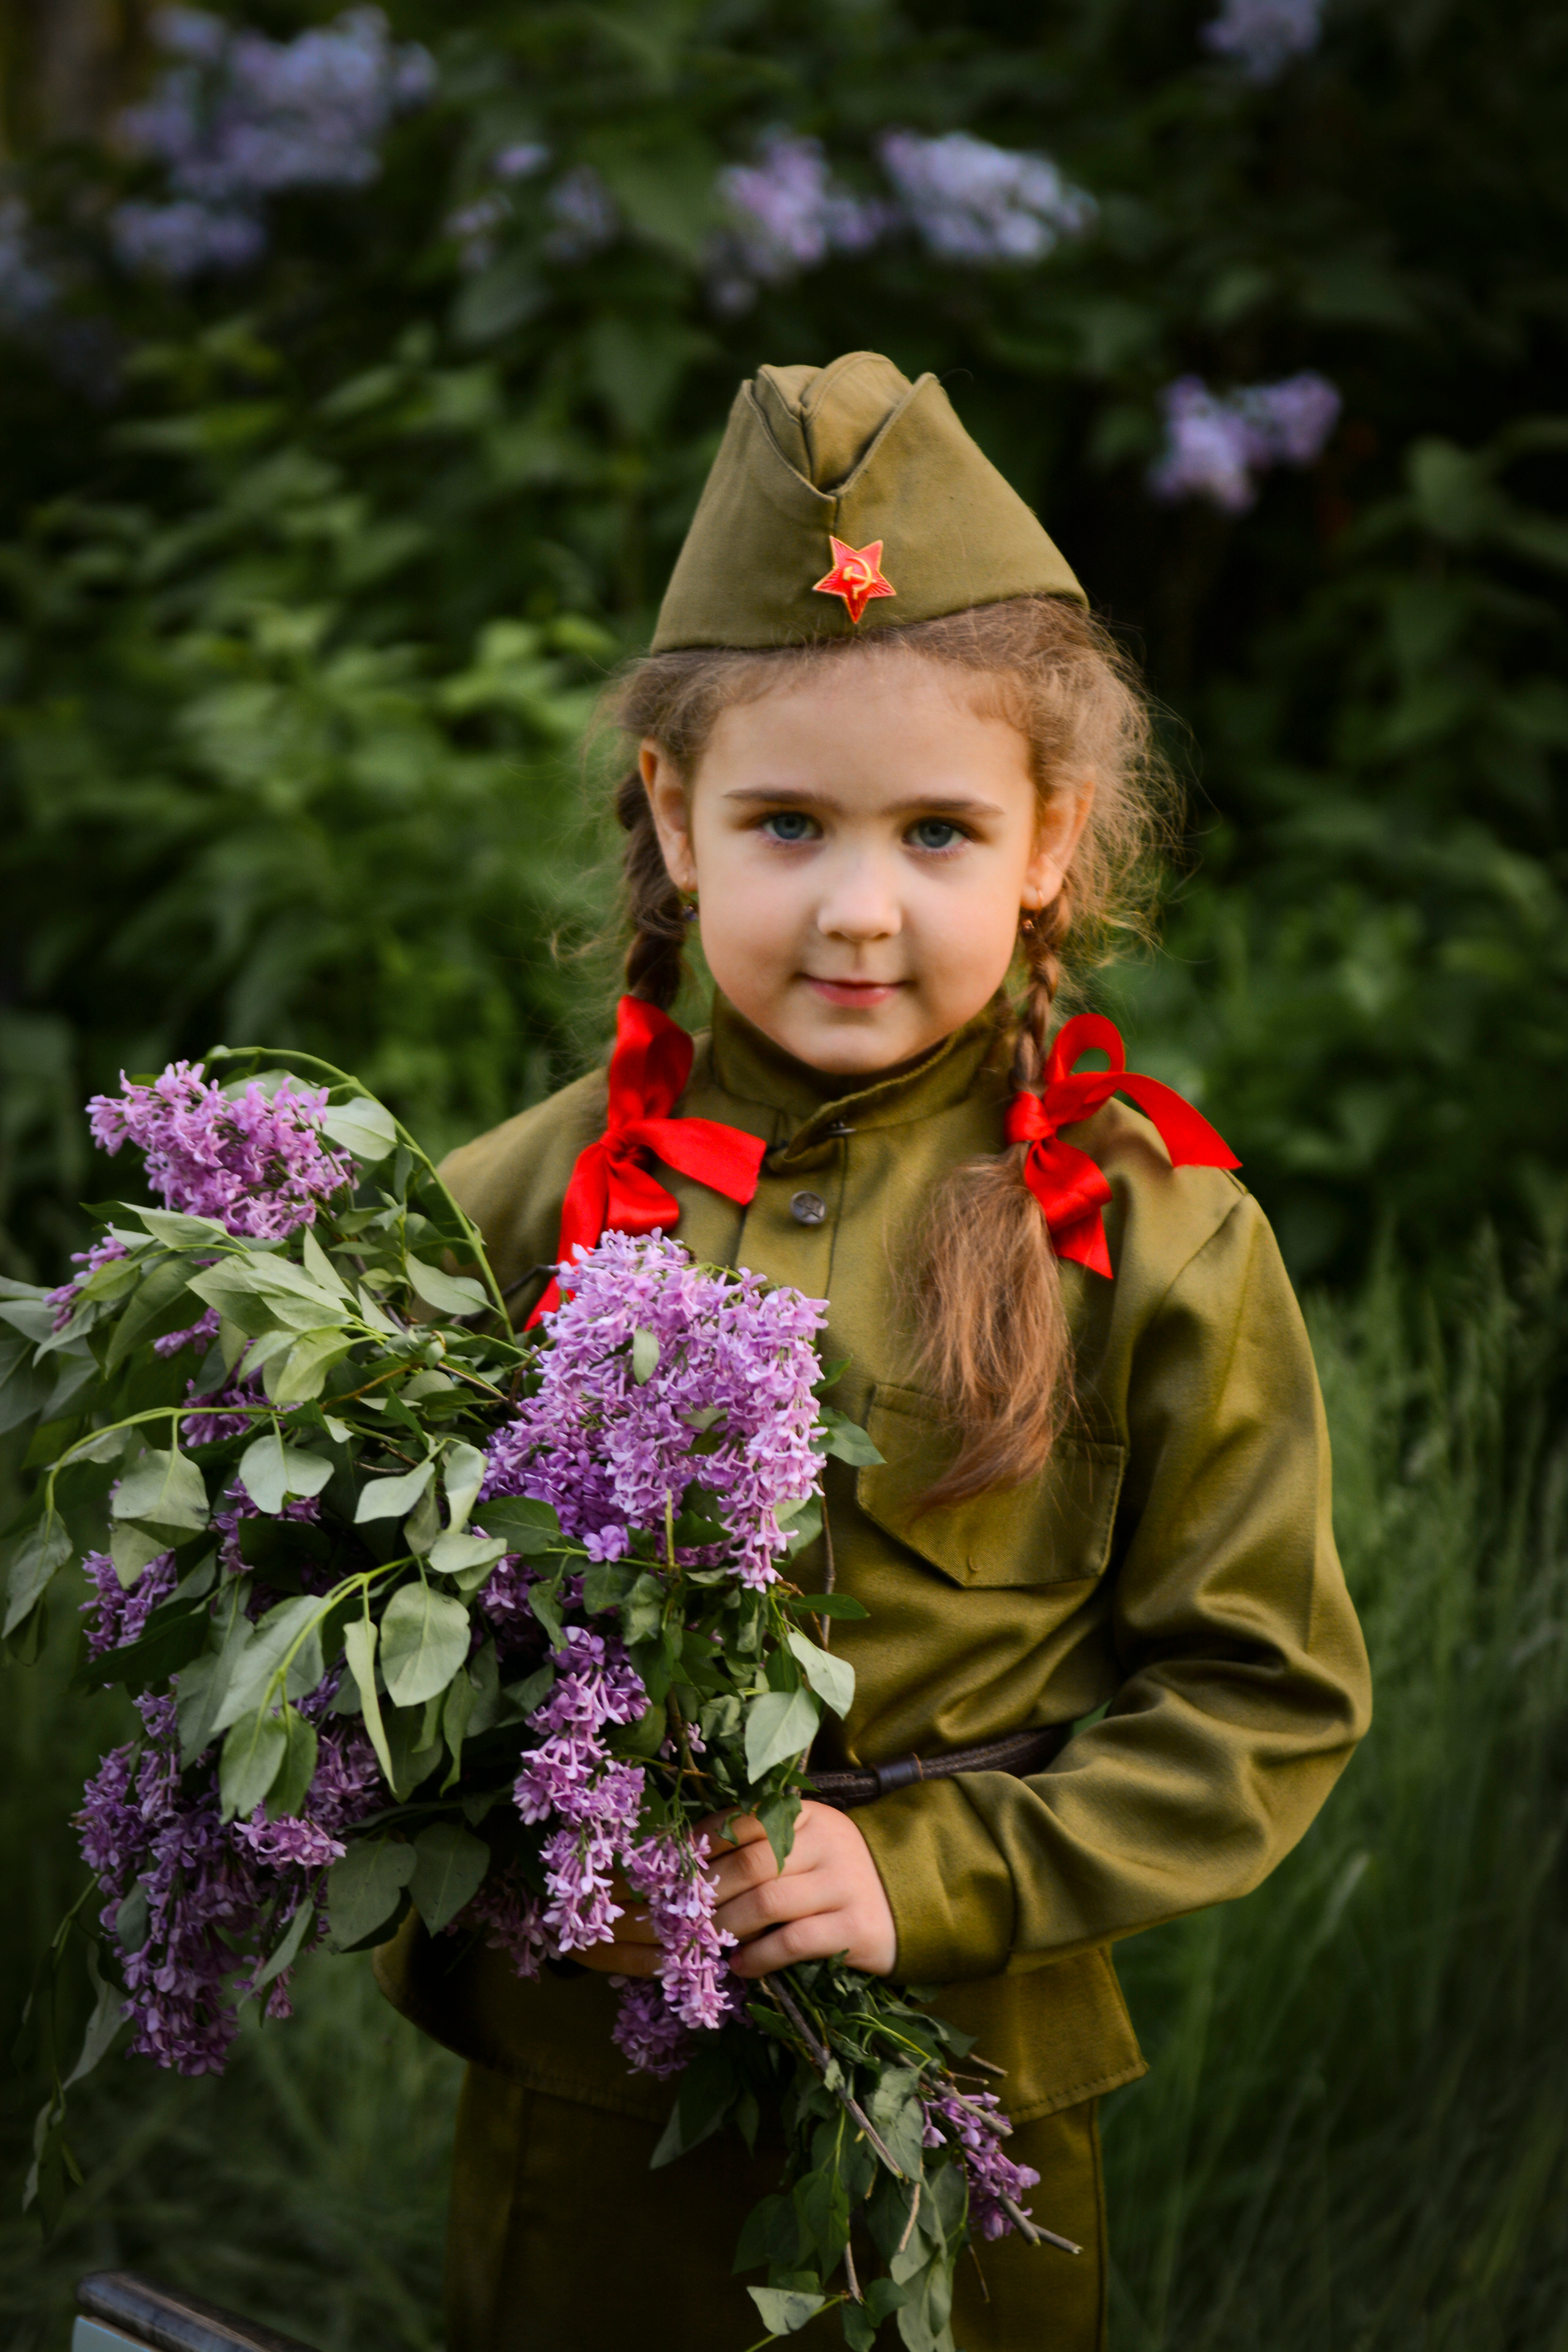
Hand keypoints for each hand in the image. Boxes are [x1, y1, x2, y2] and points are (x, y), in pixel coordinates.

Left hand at [701, 1801, 896, 1978]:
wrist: (908, 1904)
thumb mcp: (806, 1845)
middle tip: (685, 1914)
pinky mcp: (855, 1928)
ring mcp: (844, 1884)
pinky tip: (742, 1966)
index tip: (679, 1865)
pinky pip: (793, 1942)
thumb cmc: (836, 1876)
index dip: (707, 1842)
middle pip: (752, 1863)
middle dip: (710, 1891)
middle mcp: (827, 1843)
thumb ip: (763, 1846)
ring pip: (768, 1902)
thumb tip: (694, 1868)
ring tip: (708, 1942)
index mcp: (809, 1815)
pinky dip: (759, 1957)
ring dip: (728, 1926)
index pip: (747, 1819)